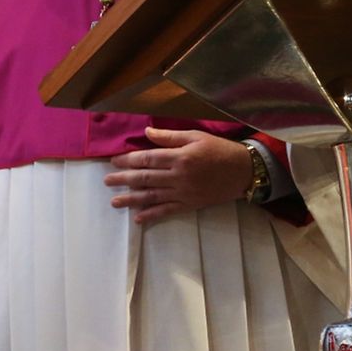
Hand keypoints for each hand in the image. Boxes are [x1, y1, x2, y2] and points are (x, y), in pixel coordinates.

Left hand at [105, 127, 251, 222]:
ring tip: (114, 202)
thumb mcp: (195, 136)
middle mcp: (178, 176)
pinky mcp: (190, 204)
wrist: (245, 171)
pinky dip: (152, 215)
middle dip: (123, 180)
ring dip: (131, 199)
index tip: (113, 162)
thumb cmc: (219, 150)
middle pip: (145, 178)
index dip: (128, 160)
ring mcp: (183, 193)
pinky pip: (167, 211)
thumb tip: (146, 132)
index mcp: (179, 157)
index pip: (147, 159)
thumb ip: (169, 137)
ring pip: (152, 196)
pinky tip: (138, 218)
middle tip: (106, 182)